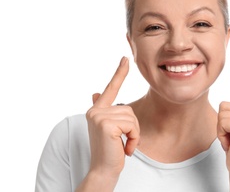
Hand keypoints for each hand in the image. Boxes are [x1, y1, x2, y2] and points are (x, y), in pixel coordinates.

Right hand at [85, 57, 139, 177]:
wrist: (103, 171)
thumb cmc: (110, 152)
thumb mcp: (108, 130)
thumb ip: (104, 111)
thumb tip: (95, 93)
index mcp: (97, 110)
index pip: (111, 88)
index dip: (119, 73)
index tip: (125, 59)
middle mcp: (95, 111)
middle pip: (129, 109)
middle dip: (132, 128)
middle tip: (123, 142)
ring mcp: (98, 116)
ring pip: (132, 118)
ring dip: (133, 135)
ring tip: (123, 146)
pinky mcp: (106, 124)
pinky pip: (132, 126)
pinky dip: (133, 138)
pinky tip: (123, 148)